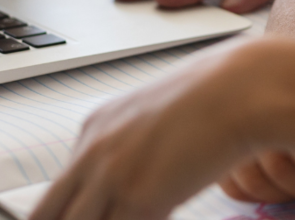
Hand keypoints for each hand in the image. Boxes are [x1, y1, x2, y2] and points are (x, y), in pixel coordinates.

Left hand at [31, 40, 294, 219]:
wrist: (246, 89)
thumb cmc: (219, 99)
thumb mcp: (159, 120)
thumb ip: (135, 152)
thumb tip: (138, 185)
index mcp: (93, 128)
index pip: (57, 193)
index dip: (70, 215)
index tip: (95, 216)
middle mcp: (92, 151)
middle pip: (49, 216)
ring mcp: (110, 176)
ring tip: (141, 217)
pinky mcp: (137, 199)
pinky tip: (164, 218)